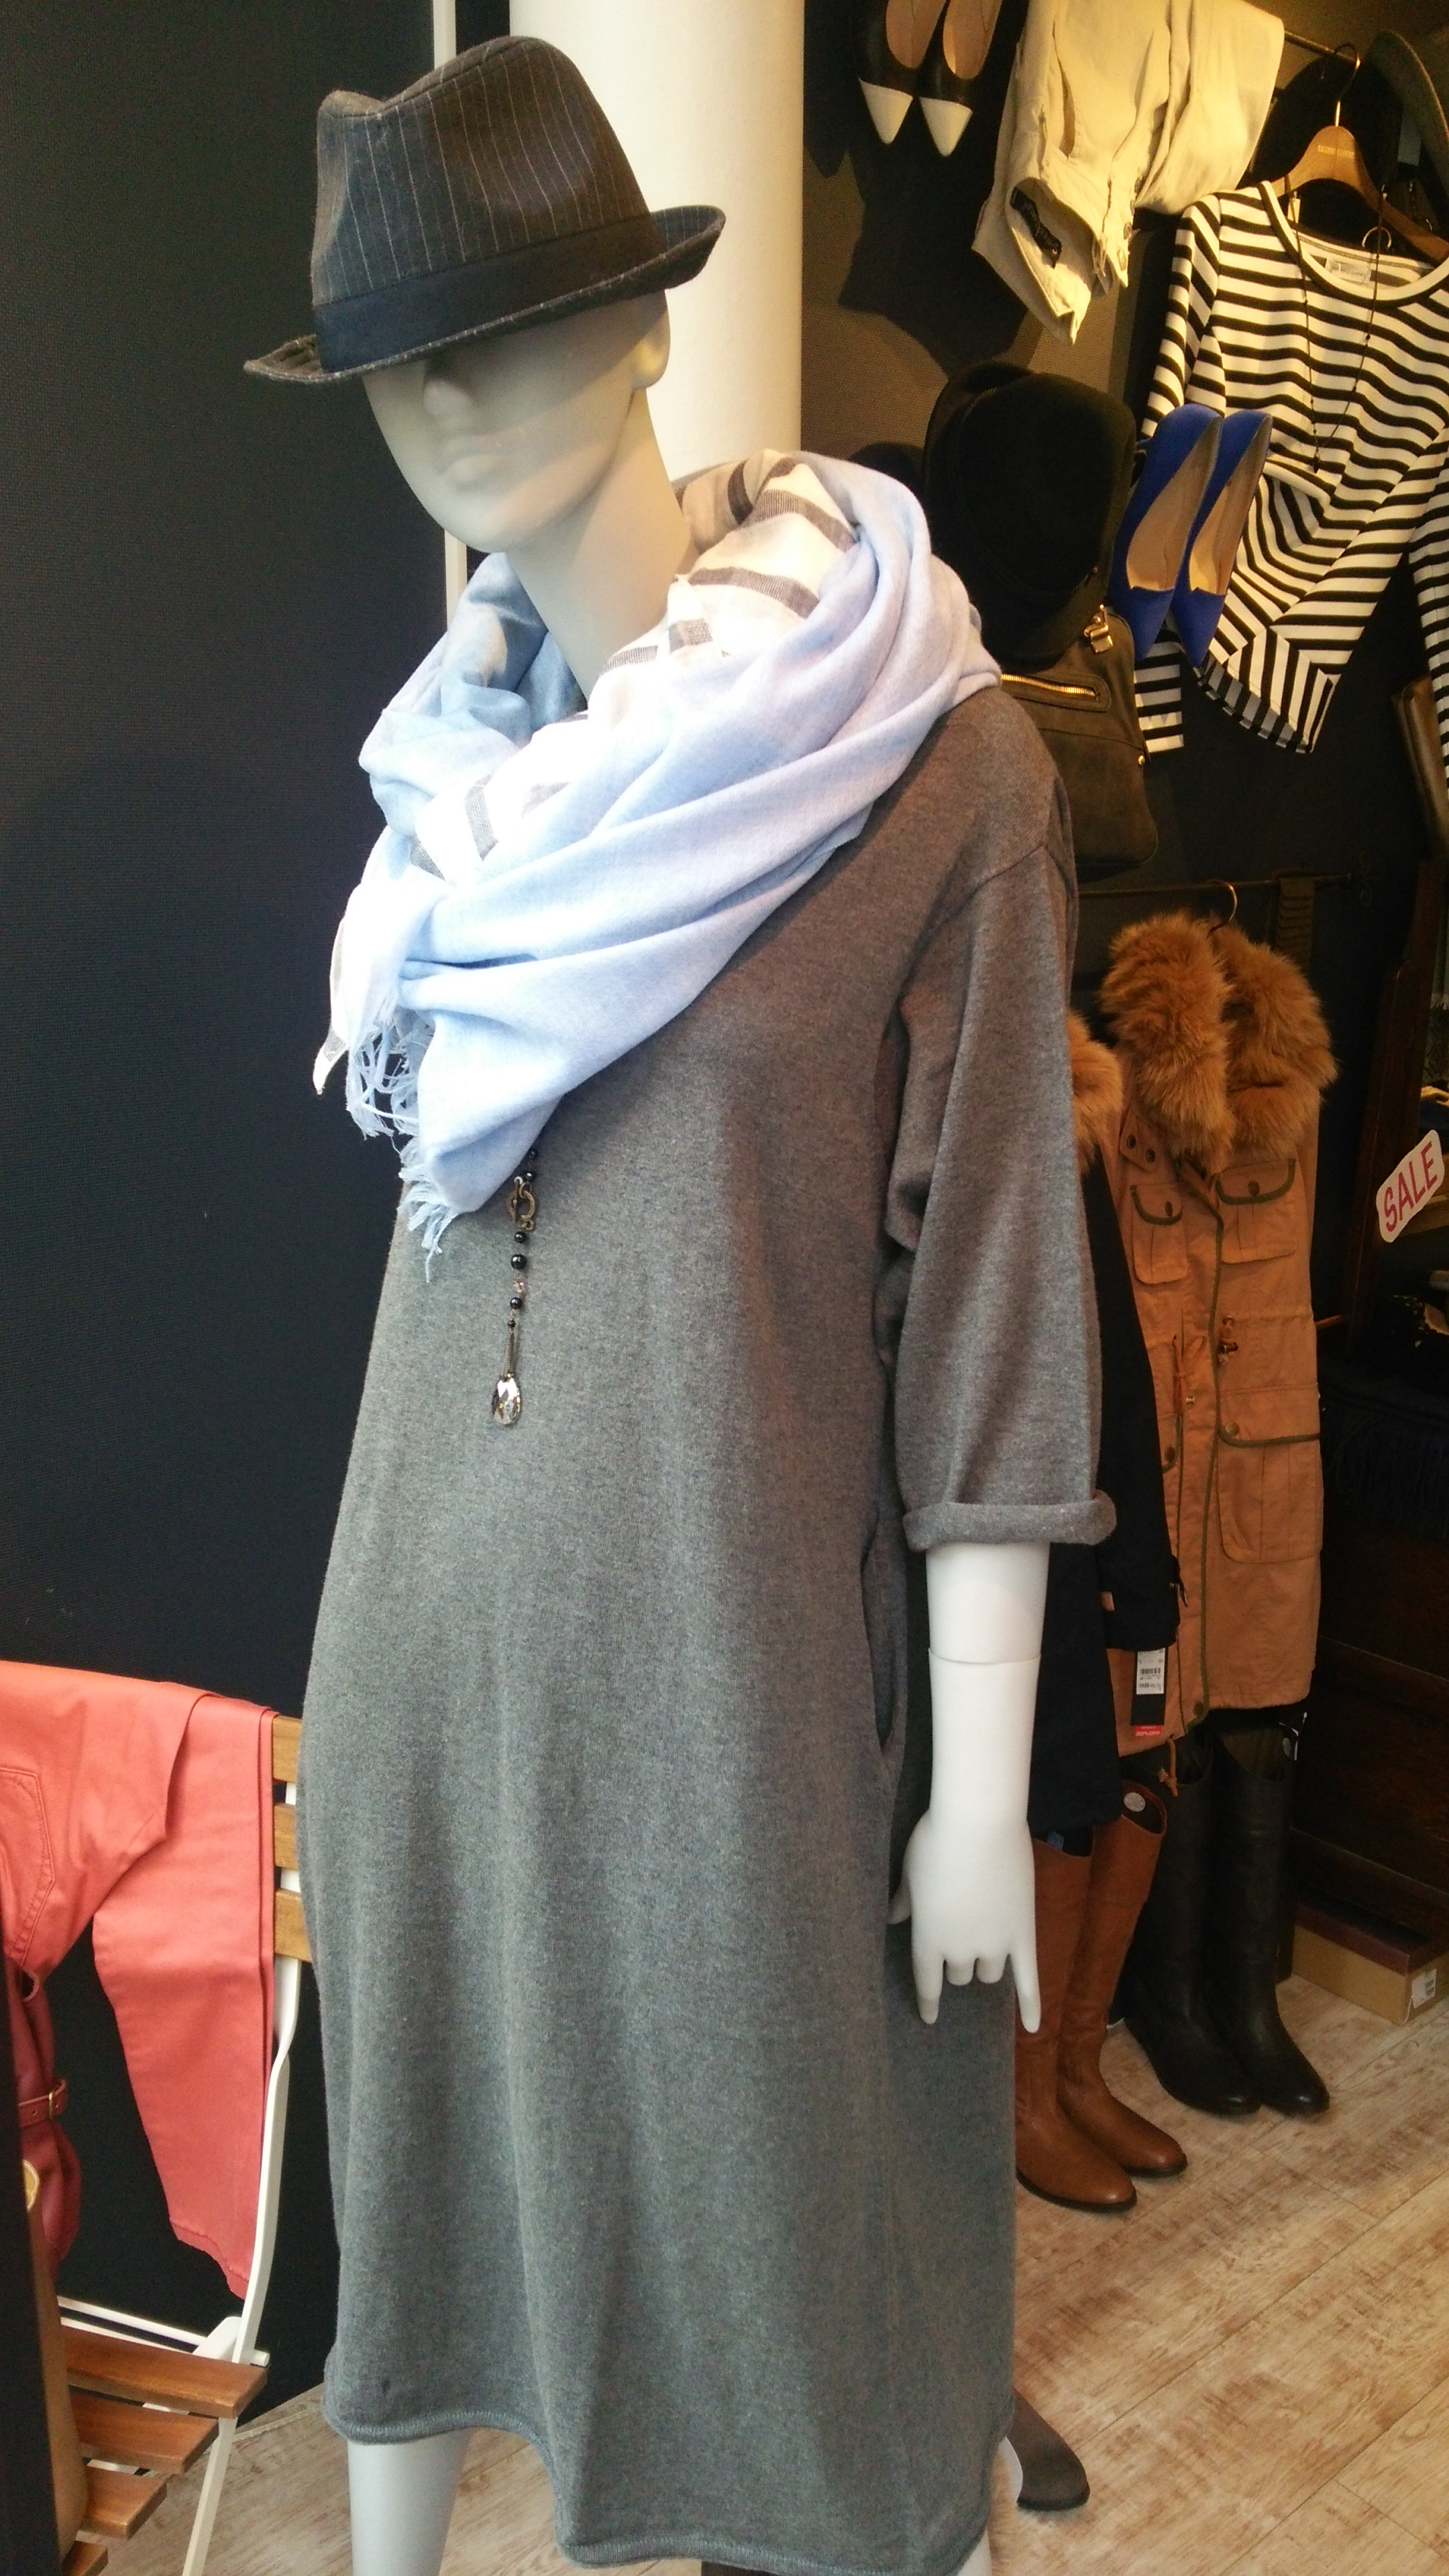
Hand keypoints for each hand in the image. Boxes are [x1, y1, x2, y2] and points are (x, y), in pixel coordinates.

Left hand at [889, 1803, 1039, 2030]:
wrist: (978, 1824)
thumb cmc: (936, 1841)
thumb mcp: (911, 1870)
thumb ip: (904, 1899)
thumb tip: (892, 1918)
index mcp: (927, 1937)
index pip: (926, 1979)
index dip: (927, 2000)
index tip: (929, 2017)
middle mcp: (959, 1949)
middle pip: (959, 1974)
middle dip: (958, 1964)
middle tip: (961, 1940)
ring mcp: (994, 1944)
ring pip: (991, 1973)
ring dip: (985, 1965)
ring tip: (986, 1950)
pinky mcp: (1023, 1933)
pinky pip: (1029, 1978)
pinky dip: (1031, 2005)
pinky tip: (1033, 2028)